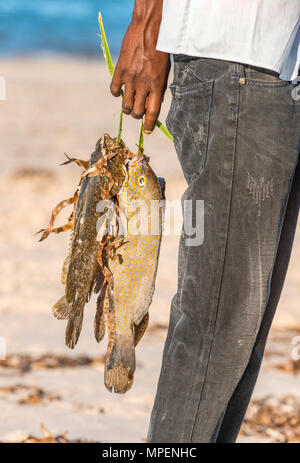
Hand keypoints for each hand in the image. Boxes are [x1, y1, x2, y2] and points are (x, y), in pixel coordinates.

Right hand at [110, 0, 169, 133]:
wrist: (150, 28)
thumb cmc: (161, 49)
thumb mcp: (165, 71)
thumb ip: (159, 87)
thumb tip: (154, 102)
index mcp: (157, 86)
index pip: (152, 113)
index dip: (150, 125)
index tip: (148, 131)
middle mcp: (143, 85)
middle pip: (136, 112)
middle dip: (137, 115)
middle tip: (138, 110)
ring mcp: (130, 78)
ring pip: (124, 105)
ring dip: (127, 107)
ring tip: (129, 102)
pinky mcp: (119, 70)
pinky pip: (114, 90)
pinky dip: (116, 93)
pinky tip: (120, 90)